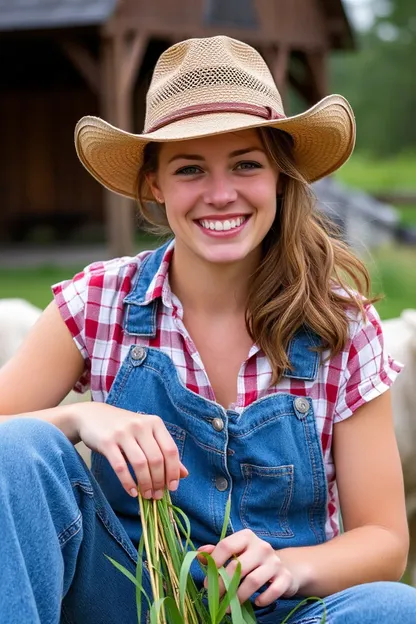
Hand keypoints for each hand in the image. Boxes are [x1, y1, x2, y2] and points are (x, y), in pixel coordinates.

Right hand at [71, 402, 187, 498]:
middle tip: (157, 495)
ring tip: (147, 495)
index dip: (174, 471)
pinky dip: (128, 482)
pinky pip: (120, 466)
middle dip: (159, 481)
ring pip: (140, 464)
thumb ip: (164, 452)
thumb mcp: (146, 435)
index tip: (172, 488)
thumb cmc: (123, 428)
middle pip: (157, 459)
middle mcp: (141, 426)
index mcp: (154, 423)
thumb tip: (184, 474)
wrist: (91, 416)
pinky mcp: (107, 442)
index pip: (171, 450)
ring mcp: (123, 433)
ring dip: (145, 484)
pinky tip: (132, 492)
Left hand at [197, 529, 298, 606]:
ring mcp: (275, 562)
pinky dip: (262, 599)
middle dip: (223, 586)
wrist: (283, 566)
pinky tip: (255, 603)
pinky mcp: (285, 577)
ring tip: (228, 607)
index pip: (226, 546)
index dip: (214, 564)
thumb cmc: (252, 559)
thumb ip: (217, 552)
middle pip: (237, 566)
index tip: (207, 581)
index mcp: (246, 536)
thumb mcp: (236, 551)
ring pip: (253, 581)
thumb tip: (199, 554)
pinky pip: (273, 591)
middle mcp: (262, 546)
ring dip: (238, 597)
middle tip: (215, 598)